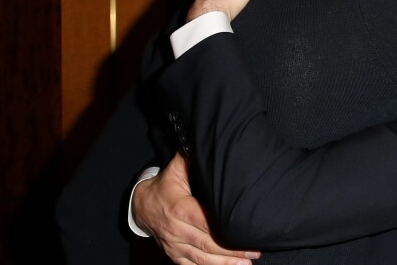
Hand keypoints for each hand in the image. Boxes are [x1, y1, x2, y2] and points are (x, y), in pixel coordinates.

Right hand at [132, 152, 259, 263]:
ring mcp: (175, 246)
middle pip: (208, 245)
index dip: (226, 230)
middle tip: (254, 251)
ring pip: (203, 260)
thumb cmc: (163, 185)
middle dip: (233, 250)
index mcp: (179, 209)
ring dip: (226, 263)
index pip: (206, 223)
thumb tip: (210, 144)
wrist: (142, 206)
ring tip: (247, 263)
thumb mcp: (175, 168)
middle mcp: (176, 230)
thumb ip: (191, 158)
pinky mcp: (175, 255)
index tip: (245, 231)